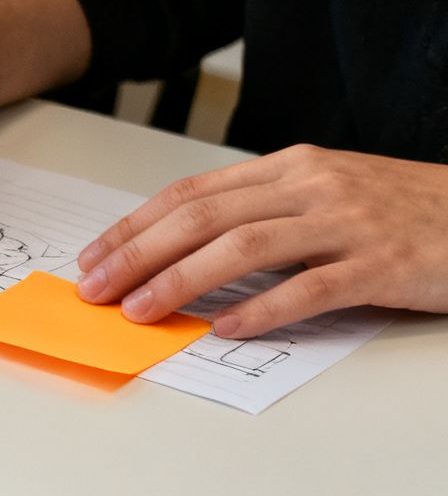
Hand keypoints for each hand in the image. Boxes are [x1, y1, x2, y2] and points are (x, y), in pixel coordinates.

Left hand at [75, 145, 447, 336]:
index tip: (92, 258)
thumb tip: (182, 250)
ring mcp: (348, 223)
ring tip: (140, 311)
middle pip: (204, 217)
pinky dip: (261, 309)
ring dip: (182, 280)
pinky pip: (310, 287)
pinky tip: (222, 328)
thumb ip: (263, 213)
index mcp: (291, 167)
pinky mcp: (382, 265)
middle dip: (138, 254)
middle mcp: (312, 186)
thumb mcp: (326, 195)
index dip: (135, 226)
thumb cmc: (403, 211)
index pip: (192, 192)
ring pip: (245, 247)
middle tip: (95, 289)